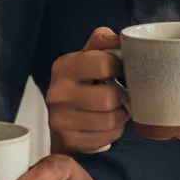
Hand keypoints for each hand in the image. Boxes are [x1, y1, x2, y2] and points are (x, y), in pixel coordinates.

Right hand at [46, 27, 129, 153]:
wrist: (64, 118)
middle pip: (109, 98)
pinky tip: (106, 126)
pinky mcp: (66, 141)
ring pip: (109, 120)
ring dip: (120, 116)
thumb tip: (122, 38)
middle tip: (121, 96)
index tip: (120, 71)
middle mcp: (56, 92)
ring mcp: (58, 119)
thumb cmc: (84, 81)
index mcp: (64, 65)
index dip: (120, 68)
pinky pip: (105, 138)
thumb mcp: (90, 55)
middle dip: (122, 98)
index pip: (105, 64)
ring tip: (115, 110)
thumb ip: (105, 41)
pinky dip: (112, 133)